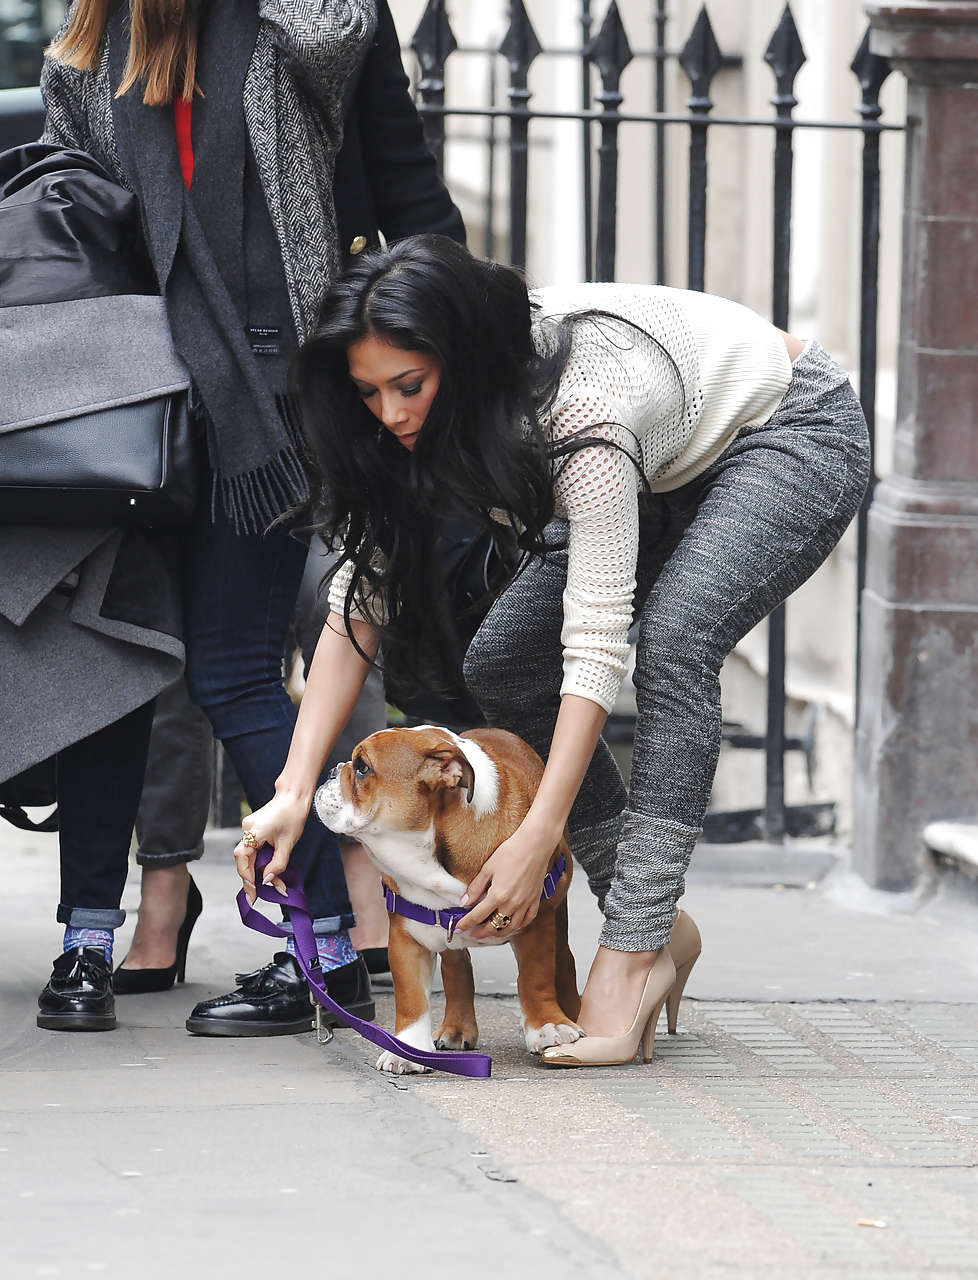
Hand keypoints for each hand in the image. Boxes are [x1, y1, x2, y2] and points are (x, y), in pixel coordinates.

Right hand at [233, 790, 310, 903]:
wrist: (294, 795)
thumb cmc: (293, 816)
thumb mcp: (288, 844)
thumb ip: (277, 864)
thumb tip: (267, 881)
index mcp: (254, 831)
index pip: (242, 858)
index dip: (246, 877)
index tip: (252, 893)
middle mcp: (247, 829)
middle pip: (244, 859)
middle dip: (251, 878)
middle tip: (256, 897)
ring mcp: (249, 827)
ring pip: (249, 855)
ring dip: (258, 870)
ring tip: (272, 887)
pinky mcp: (253, 828)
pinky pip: (253, 848)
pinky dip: (260, 860)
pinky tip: (269, 872)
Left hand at [454, 824, 555, 940]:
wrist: (535, 845)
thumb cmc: (512, 851)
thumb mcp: (488, 868)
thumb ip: (476, 887)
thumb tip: (465, 902)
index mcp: (498, 895)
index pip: (477, 916)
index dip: (466, 924)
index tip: (459, 927)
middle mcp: (512, 904)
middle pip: (494, 926)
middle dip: (481, 933)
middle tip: (473, 933)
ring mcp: (525, 904)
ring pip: (510, 928)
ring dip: (498, 933)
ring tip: (490, 932)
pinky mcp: (535, 900)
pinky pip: (527, 920)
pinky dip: (518, 927)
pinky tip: (512, 926)